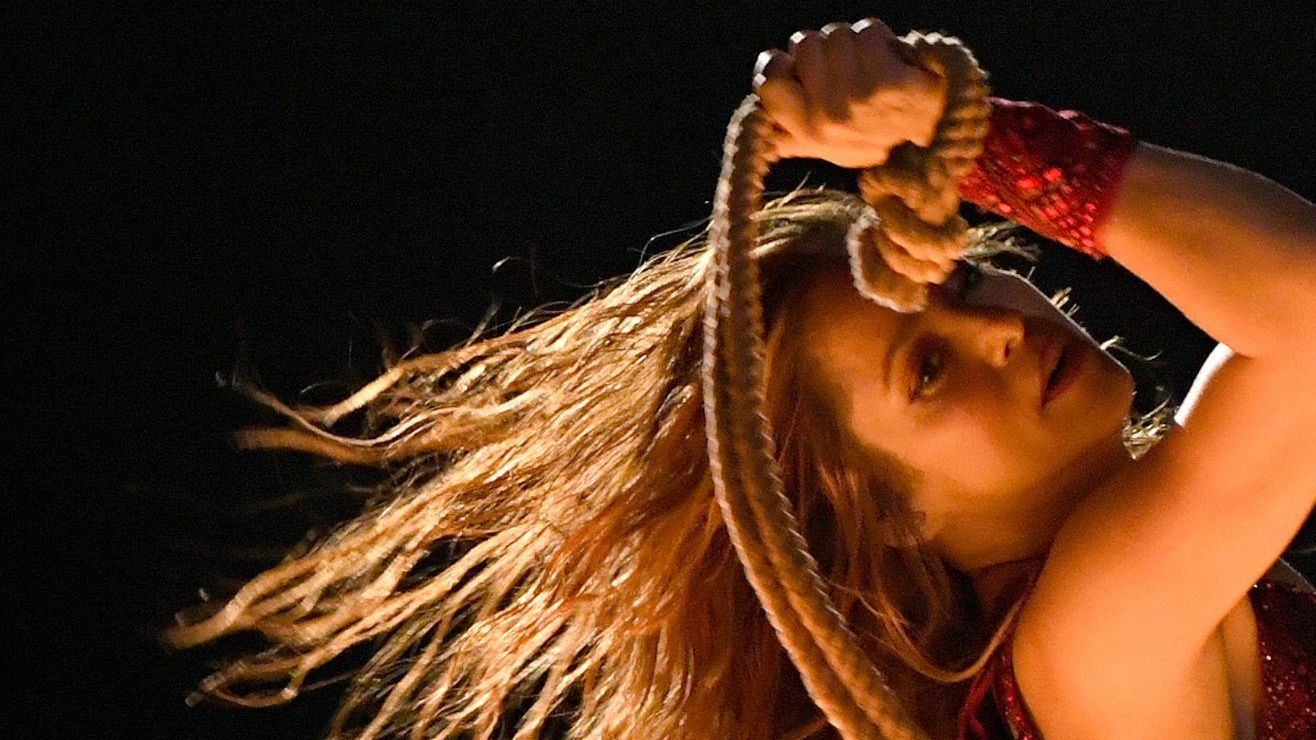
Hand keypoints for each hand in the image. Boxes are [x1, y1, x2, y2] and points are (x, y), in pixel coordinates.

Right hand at [753, 19, 947, 168]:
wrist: (936, 146)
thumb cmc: (879, 141)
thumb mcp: (832, 148)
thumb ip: (795, 138)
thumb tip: (765, 134)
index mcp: (807, 132)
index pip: (769, 80)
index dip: (781, 63)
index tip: (799, 66)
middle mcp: (826, 117)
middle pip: (805, 44)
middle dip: (828, 46)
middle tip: (850, 67)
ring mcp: (855, 98)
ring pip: (838, 34)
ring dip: (857, 41)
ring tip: (873, 65)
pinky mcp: (886, 80)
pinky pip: (868, 32)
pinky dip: (883, 39)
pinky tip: (893, 60)